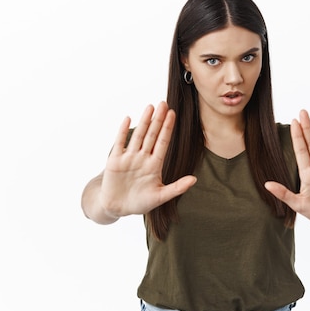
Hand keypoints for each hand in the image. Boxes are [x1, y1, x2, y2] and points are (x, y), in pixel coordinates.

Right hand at [98, 102, 196, 218]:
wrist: (117, 207)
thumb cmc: (139, 202)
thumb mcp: (160, 197)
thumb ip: (177, 188)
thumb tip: (194, 179)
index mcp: (154, 165)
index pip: (163, 142)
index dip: (168, 129)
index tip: (173, 114)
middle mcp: (142, 158)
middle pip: (152, 135)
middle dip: (158, 120)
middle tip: (164, 103)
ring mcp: (129, 158)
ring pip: (138, 136)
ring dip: (144, 121)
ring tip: (150, 107)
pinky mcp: (115, 160)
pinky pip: (120, 142)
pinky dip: (123, 131)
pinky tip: (128, 118)